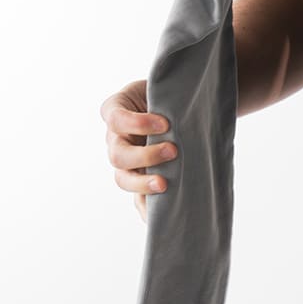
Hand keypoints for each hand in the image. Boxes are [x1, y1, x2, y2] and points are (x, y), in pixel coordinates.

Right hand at [100, 78, 175, 216]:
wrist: (176, 105)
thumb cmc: (168, 93)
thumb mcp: (164, 87)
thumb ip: (169, 95)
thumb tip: (186, 108)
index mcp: (115, 111)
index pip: (116, 119)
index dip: (138, 123)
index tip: (165, 123)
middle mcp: (115, 138)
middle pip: (118, 155)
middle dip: (145, 156)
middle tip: (173, 152)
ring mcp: (124, 160)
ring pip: (122, 178)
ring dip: (142, 183)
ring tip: (164, 185)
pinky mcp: (138, 177)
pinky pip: (136, 197)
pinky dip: (146, 208)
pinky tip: (159, 216)